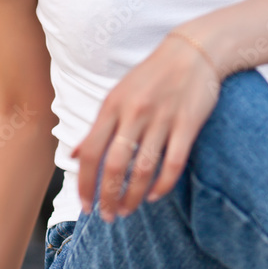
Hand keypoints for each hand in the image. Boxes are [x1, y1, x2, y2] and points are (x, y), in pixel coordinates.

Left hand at [71, 31, 220, 221]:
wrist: (193, 51)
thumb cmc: (151, 75)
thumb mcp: (118, 94)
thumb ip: (97, 126)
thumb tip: (74, 156)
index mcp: (113, 105)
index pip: (91, 152)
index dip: (85, 184)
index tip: (86, 206)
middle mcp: (134, 113)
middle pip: (114, 166)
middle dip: (107, 197)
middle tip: (108, 217)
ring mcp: (162, 118)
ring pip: (142, 169)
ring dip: (133, 197)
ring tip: (128, 210)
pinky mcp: (187, 124)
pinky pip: (173, 163)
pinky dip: (163, 185)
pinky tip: (155, 196)